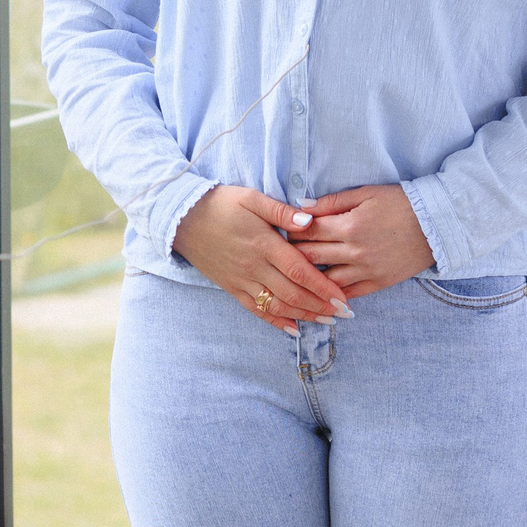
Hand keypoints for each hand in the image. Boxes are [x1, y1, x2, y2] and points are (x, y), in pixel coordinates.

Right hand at [173, 187, 351, 332]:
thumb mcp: (251, 198)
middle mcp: (254, 267)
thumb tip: (309, 221)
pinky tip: (293, 328)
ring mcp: (241, 280)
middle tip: (344, 314)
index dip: (323, 287)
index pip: (300, 271)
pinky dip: (276, 321)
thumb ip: (281, 211)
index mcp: (263, 244)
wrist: (181, 218)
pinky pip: (255, 310)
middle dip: (321, 306)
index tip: (343, 297)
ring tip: (326, 321)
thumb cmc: (220, 204)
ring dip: (304, 315)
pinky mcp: (231, 287)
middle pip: (293, 293)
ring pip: (277, 305)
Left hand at [284, 184, 433, 298]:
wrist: (438, 224)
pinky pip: (349, 294)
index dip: (289, 230)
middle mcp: (355, 251)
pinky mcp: (379, 283)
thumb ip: (332, 201)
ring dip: (308, 278)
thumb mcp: (366, 193)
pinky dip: (331, 294)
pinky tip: (319, 291)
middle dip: (291, 254)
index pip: (307, 231)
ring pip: (326, 280)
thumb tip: (301, 206)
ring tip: (294, 273)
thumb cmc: (400, 203)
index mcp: (350, 225)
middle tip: (278, 253)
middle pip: (311, 257)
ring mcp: (367, 270)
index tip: (278, 230)